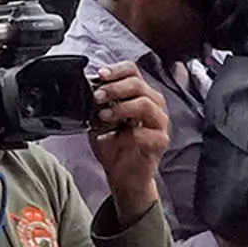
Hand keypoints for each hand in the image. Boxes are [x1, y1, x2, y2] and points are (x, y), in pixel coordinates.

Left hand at [86, 59, 168, 218]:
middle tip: (98, 97)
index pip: (133, 72)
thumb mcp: (100, 121)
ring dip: (121, 107)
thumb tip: (87, 90)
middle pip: (139, 84)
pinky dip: (129, 134)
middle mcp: (153, 106)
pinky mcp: (161, 142)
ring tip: (104, 116)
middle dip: (115, 88)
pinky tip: (115, 138)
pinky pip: (147, 133)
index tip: (100, 75)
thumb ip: (97, 105)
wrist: (124, 176)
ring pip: (145, 104)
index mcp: (140, 96)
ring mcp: (159, 124)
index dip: (116, 70)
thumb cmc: (115, 147)